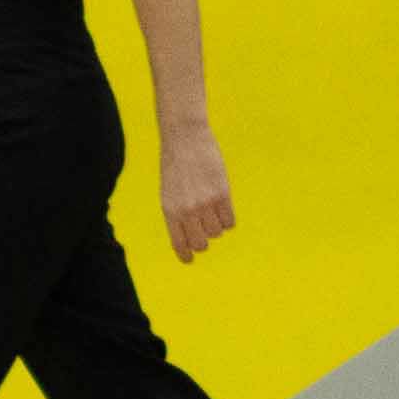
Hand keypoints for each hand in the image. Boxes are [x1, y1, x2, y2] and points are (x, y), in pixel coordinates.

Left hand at [159, 122, 237, 261]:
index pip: (179, 244)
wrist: (185, 139)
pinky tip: (223, 207)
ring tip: (211, 210)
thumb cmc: (175, 166)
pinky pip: (230, 221)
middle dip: (203, 241)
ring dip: (216, 226)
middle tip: (204, 231)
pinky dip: (228, 219)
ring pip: (217, 232)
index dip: (186, 255)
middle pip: (202, 243)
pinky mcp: (222, 194)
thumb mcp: (168, 192)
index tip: (190, 259)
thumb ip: (177, 214)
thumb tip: (190, 238)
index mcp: (170, 211)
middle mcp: (187, 211)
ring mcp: (205, 203)